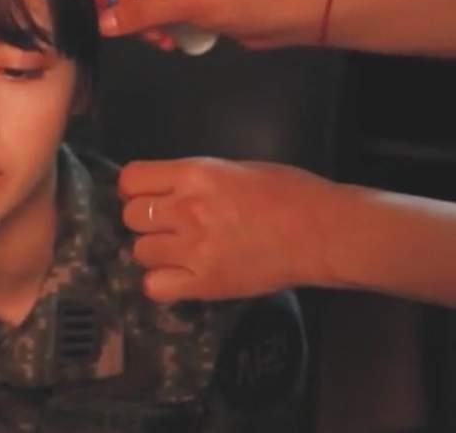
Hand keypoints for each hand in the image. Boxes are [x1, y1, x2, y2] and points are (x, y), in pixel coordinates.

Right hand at [93, 0, 324, 49]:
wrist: (284, 14)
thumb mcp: (184, 3)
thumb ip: (140, 13)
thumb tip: (104, 22)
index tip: (103, 14)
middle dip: (132, 13)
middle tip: (144, 30)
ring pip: (142, 5)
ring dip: (148, 27)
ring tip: (165, 38)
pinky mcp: (190, 1)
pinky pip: (160, 16)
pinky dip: (163, 31)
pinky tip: (176, 40)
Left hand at [118, 157, 339, 301]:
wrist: (325, 233)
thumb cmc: (290, 193)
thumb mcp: (236, 168)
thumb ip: (195, 179)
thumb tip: (165, 189)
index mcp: (195, 175)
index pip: (131, 179)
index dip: (134, 188)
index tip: (147, 195)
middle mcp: (186, 210)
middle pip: (131, 217)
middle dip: (144, 220)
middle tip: (167, 226)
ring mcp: (193, 249)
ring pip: (139, 251)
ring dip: (154, 251)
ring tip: (178, 252)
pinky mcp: (204, 284)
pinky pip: (154, 287)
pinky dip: (161, 283)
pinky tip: (179, 277)